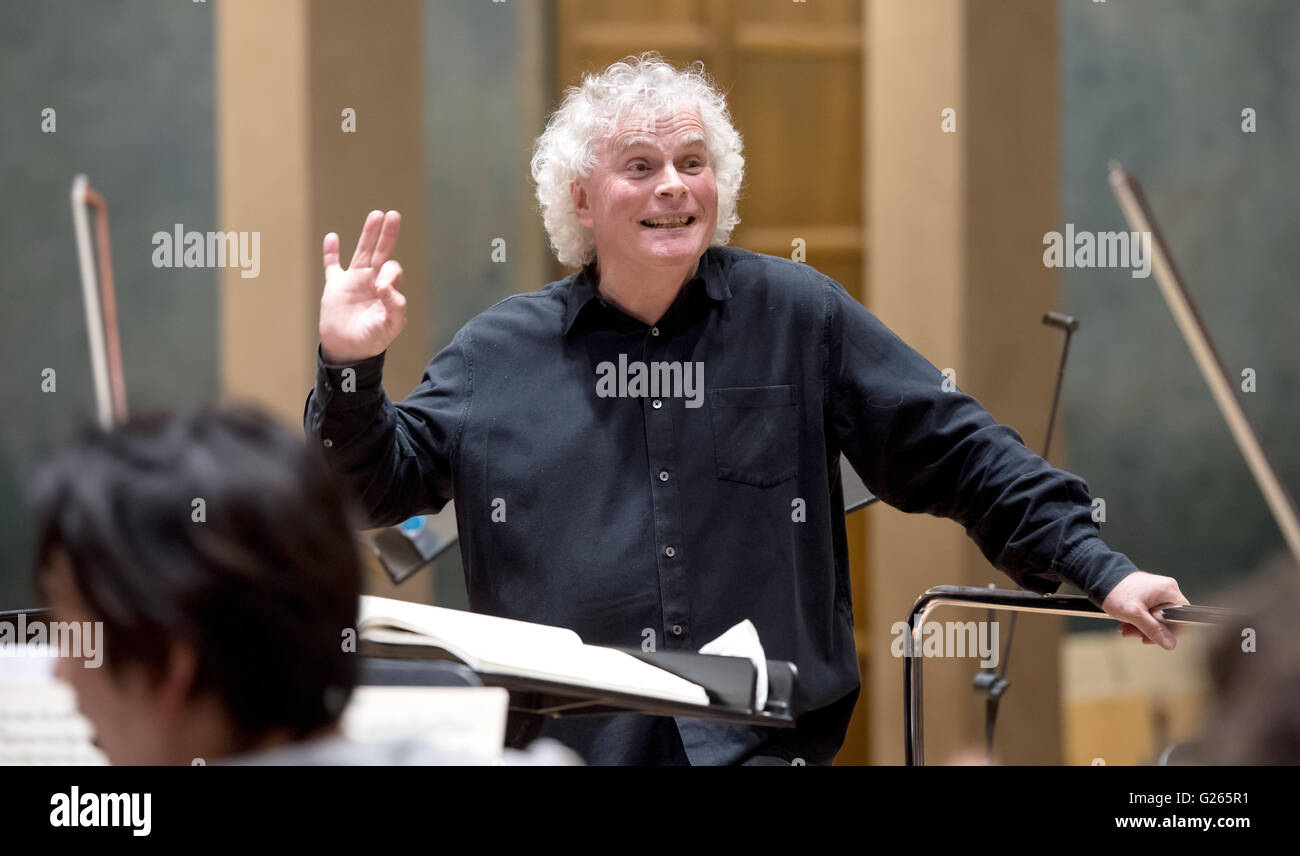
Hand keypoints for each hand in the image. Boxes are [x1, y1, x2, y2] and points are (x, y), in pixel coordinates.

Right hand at [319, 210, 405, 363]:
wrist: (349, 350)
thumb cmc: (372, 340)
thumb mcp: (390, 326)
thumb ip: (394, 306)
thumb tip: (384, 285)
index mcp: (388, 289)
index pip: (391, 269)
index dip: (389, 273)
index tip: (380, 287)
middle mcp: (372, 281)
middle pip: (382, 252)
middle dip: (387, 234)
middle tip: (393, 215)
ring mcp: (353, 281)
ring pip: (362, 252)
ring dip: (368, 234)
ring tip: (376, 215)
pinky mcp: (335, 286)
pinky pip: (332, 265)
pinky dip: (330, 252)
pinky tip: (332, 237)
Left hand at [1103, 570, 1188, 650]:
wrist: (1100, 578)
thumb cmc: (1116, 591)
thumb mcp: (1134, 614)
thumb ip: (1153, 630)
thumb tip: (1170, 644)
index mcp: (1168, 591)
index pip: (1182, 617)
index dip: (1171, 631)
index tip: (1156, 638)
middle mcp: (1167, 590)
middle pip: (1168, 619)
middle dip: (1150, 630)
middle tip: (1134, 635)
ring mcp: (1158, 592)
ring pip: (1157, 618)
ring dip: (1142, 627)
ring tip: (1125, 629)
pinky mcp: (1149, 595)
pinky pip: (1150, 613)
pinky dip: (1139, 620)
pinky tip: (1126, 623)